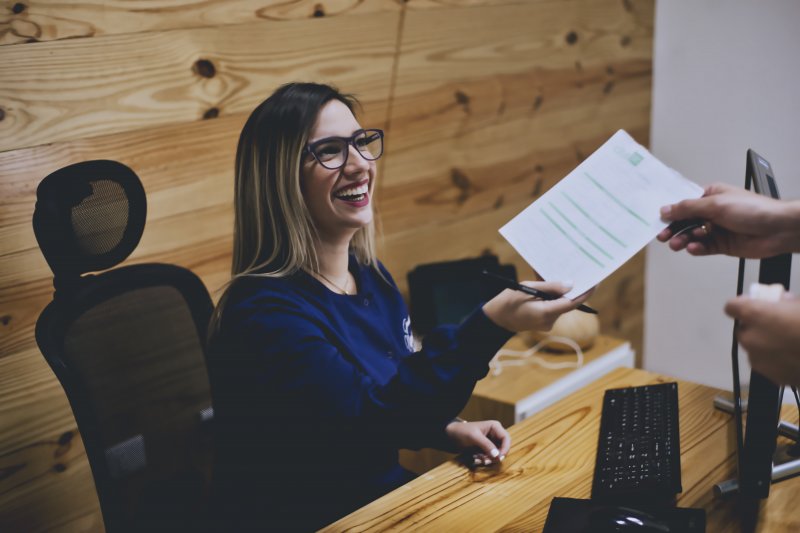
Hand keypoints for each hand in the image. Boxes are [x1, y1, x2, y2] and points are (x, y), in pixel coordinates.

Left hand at [445, 419, 510, 465]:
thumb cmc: (462, 432)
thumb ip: (486, 445)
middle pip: (502, 448)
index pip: (506, 439)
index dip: (505, 449)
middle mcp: (495, 434)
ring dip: (488, 459)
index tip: (499, 458)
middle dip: (494, 456)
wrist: (451, 435)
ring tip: (476, 459)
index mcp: (495, 427)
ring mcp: (491, 442)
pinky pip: (489, 457)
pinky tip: (475, 459)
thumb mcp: (474, 437)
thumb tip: (498, 456)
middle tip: (485, 461)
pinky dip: (483, 460)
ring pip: (496, 455)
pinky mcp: (486, 449)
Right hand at [482, 281, 593, 332]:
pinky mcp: (544, 320)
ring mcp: (547, 322)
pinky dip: (550, 295)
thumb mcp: (526, 288)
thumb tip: (570, 285)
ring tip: (553, 274)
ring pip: (559, 303)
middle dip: (570, 287)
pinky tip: (544, 284)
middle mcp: (550, 320)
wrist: (495, 320)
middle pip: (567, 302)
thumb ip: (549, 286)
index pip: (572, 303)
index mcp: (546, 313)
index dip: (586, 292)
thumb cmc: (507, 302)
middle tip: (576, 270)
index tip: (595, 281)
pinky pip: (552, 305)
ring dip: (557, 290)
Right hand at [657, 182, 799, 257]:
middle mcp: (713, 211)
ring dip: (683, 239)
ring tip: (678, 244)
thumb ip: (688, 208)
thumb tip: (666, 209)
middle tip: (663, 236)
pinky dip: (696, 248)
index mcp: (711, 195)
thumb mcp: (716, 204)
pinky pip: (703, 247)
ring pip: (692, 235)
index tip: (658, 219)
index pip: (684, 202)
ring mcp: (717, 228)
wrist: (778, 230)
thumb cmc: (755, 210)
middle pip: (685, 220)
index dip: (670, 211)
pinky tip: (694, 248)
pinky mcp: (722, 244)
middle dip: (674, 228)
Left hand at [724, 293, 799, 384]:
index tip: (752, 305)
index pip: (732, 306)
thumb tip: (781, 301)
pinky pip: (766, 363)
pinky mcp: (768, 375)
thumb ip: (786, 302)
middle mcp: (749, 337)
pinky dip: (774, 360)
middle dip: (755, 328)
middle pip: (743, 330)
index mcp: (755, 314)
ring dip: (764, 345)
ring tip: (787, 345)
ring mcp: (757, 358)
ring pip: (754, 348)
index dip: (741, 305)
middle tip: (775, 326)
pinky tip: (792, 358)